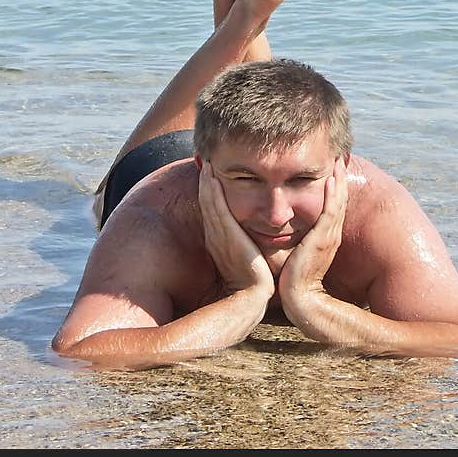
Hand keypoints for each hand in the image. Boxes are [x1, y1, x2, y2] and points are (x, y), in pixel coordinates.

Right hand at [198, 160, 274, 296]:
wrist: (252, 296)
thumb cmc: (253, 281)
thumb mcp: (246, 258)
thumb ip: (244, 245)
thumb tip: (250, 237)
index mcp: (219, 240)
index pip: (212, 210)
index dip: (209, 192)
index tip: (210, 174)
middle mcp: (215, 235)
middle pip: (207, 202)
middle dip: (205, 182)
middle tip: (204, 160)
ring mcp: (219, 235)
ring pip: (209, 202)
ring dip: (206, 182)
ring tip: (206, 163)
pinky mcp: (225, 236)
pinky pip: (217, 208)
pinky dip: (212, 192)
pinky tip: (211, 177)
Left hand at [279, 157, 348, 297]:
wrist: (299, 298)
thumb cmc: (294, 279)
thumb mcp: (298, 254)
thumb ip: (296, 241)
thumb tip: (283, 231)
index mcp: (326, 237)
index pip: (332, 207)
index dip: (333, 189)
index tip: (331, 170)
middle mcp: (331, 234)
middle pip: (339, 200)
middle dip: (340, 179)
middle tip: (339, 158)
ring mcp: (329, 236)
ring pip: (338, 202)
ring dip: (338, 181)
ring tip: (337, 162)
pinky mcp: (323, 239)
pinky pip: (330, 212)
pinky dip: (332, 195)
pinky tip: (331, 179)